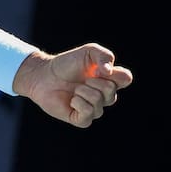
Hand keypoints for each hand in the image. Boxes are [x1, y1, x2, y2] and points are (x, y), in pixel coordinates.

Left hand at [16, 43, 132, 127]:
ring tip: (74, 89)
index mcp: (110, 80)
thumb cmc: (66, 64)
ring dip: (82, 91)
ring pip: (98, 102)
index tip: (97, 68)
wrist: (43, 75)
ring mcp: (94, 109)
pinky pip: (88, 114)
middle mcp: (105, 96)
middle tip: (81, 79)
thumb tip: (109, 72)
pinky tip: (71, 99)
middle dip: (93, 81)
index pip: (126, 78)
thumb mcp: (88, 52)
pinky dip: (78, 103)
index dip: (113, 73)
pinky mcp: (81, 119)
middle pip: (111, 90)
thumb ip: (104, 56)